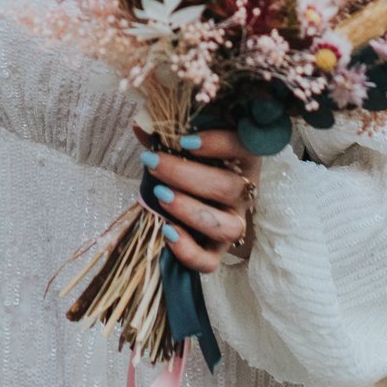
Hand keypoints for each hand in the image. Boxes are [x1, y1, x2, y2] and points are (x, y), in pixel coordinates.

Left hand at [137, 126, 262, 275]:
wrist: (200, 201)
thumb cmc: (195, 164)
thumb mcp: (185, 147)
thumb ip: (167, 135)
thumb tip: (141, 125)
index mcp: (243, 161)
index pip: (245, 148)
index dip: (218, 144)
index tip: (184, 140)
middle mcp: (244, 194)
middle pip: (228, 187)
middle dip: (185, 175)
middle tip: (153, 162)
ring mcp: (234, 224)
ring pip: (226, 226)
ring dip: (190, 210)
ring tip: (160, 195)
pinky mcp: (218, 251)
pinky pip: (210, 261)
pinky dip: (188, 251)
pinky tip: (167, 232)